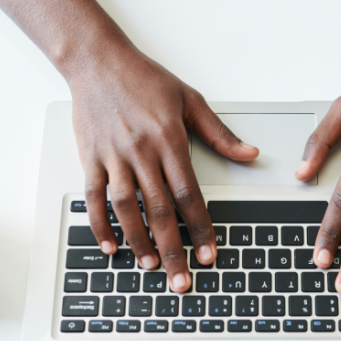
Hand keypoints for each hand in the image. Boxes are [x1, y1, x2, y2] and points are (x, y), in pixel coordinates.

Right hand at [69, 48, 257, 292]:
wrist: (97, 60)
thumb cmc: (144, 78)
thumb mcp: (190, 100)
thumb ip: (219, 133)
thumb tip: (250, 154)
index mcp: (169, 140)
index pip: (189, 194)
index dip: (200, 228)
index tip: (208, 253)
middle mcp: (141, 152)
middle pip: (159, 210)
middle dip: (173, 249)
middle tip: (182, 279)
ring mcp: (113, 157)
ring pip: (126, 208)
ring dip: (138, 241)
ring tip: (151, 265)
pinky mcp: (90, 158)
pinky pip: (94, 197)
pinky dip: (100, 225)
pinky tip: (110, 247)